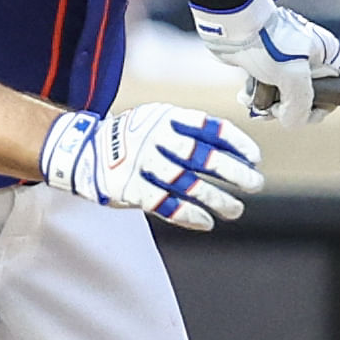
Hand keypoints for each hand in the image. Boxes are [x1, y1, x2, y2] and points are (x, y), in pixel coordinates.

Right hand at [38, 103, 262, 232]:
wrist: (85, 150)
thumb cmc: (134, 138)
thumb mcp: (159, 120)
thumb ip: (191, 131)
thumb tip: (237, 153)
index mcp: (168, 117)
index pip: (210, 128)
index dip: (236, 144)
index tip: (255, 159)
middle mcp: (156, 138)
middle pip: (204, 157)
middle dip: (234, 172)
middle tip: (255, 184)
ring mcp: (143, 164)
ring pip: (188, 184)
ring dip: (217, 200)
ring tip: (236, 209)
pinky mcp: (131, 189)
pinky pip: (166, 205)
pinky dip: (189, 215)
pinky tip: (206, 222)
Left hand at [191, 0, 339, 126]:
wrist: (232, 26)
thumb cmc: (267, 43)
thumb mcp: (292, 77)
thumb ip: (300, 106)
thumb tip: (293, 123)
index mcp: (328, 53)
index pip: (339, 89)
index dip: (321, 107)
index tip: (301, 112)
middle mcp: (312, 56)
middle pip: (309, 96)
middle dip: (290, 109)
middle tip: (274, 110)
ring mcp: (289, 59)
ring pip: (287, 95)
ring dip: (271, 106)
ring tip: (256, 104)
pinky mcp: (268, 63)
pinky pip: (270, 88)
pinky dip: (259, 96)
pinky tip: (247, 96)